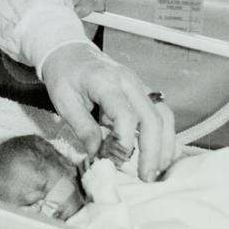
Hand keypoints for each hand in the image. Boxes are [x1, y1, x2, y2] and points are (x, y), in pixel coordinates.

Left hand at [41, 42, 175, 181]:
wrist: (69, 51)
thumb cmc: (64, 74)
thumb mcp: (64, 101)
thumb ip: (83, 127)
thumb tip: (98, 155)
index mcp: (106, 82)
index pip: (126, 115)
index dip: (124, 142)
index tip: (115, 162)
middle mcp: (129, 81)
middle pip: (153, 117)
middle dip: (152, 150)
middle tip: (145, 176)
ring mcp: (139, 84)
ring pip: (164, 115)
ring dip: (165, 144)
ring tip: (156, 169)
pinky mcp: (143, 91)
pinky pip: (161, 112)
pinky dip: (164, 134)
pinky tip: (158, 153)